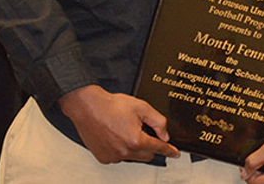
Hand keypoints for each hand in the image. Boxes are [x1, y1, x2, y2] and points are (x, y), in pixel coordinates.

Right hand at [58, 84, 179, 163]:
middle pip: (147, 155)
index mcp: (136, 140)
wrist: (88, 107)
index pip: (158, 148)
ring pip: (133, 157)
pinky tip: (117, 136)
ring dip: (135, 147)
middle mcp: (124, 152)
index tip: (175, 153)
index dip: (169, 150)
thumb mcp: (142, 108)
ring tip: (126, 130)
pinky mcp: (103, 157)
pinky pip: (119, 157)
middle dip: (151, 146)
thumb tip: (165, 135)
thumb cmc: (111, 106)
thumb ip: (158, 122)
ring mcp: (113, 156)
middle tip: (145, 132)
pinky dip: (122, 149)